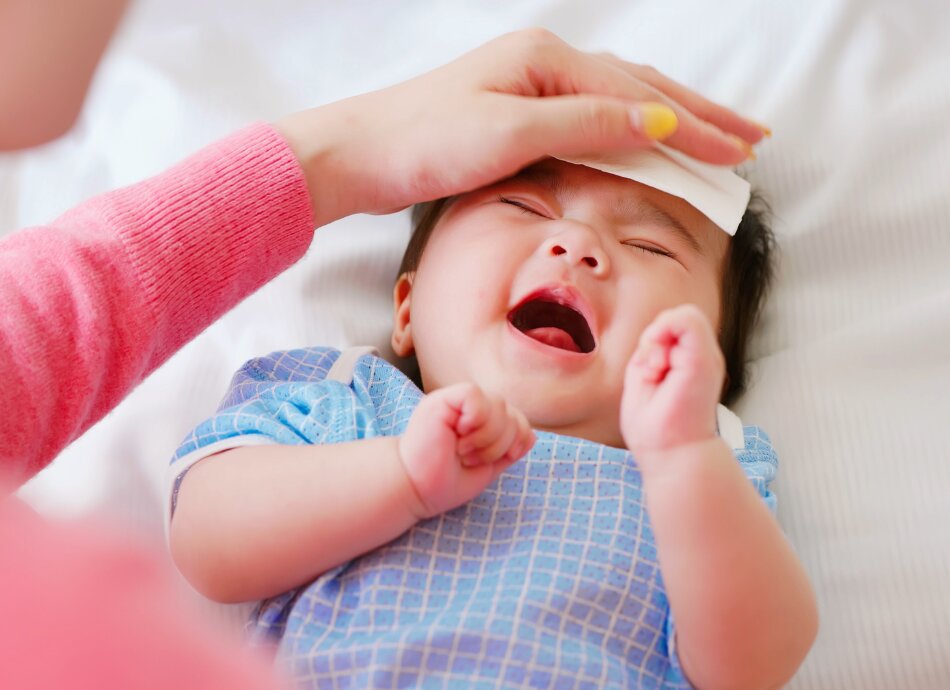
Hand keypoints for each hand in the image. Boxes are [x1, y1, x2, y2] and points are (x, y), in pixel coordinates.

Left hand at [277, 28, 766, 224]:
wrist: (360, 155)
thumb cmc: (424, 142)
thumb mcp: (510, 132)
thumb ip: (586, 125)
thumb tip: (657, 122)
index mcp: (548, 60)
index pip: (640, 96)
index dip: (695, 126)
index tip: (740, 151)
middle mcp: (545, 63)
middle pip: (641, 88)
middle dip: (700, 114)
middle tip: (752, 137)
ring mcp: (532, 86)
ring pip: (621, 99)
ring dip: (673, 119)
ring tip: (718, 134)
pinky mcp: (518, 112)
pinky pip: (594, 115)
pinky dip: (632, 127)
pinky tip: (648, 136)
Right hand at [397, 382, 534, 518]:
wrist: (415, 489)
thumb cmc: (444, 481)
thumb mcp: (487, 467)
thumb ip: (508, 451)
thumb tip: (531, 436)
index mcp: (480, 421)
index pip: (517, 418)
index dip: (517, 439)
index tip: (496, 460)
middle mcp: (468, 408)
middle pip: (511, 412)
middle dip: (500, 443)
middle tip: (471, 458)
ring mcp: (454, 401)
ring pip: (498, 405)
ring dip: (487, 437)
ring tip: (464, 451)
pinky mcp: (442, 398)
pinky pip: (475, 396)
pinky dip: (475, 420)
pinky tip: (458, 435)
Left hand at [620, 305, 724, 461]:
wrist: (671, 455)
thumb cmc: (655, 427)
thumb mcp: (643, 377)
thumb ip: (650, 350)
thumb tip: (657, 331)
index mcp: (690, 361)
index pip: (670, 325)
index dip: (652, 340)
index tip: (648, 371)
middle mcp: (703, 357)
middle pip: (676, 318)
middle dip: (655, 338)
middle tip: (652, 372)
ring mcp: (707, 358)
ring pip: (683, 315)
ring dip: (659, 340)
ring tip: (657, 373)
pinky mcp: (703, 360)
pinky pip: (687, 318)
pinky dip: (664, 333)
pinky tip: (658, 365)